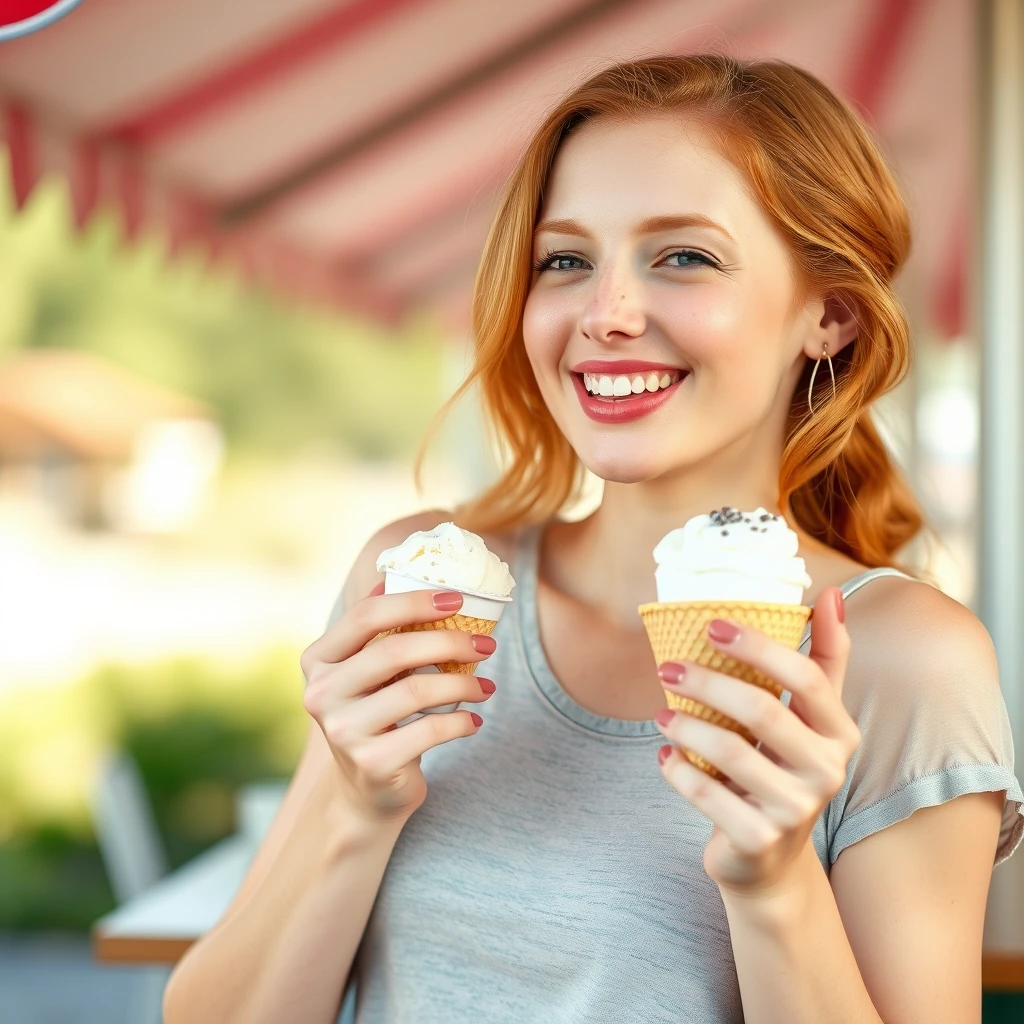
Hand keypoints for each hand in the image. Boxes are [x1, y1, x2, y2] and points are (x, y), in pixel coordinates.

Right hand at [300, 581, 496, 825]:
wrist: (367, 790)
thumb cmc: (377, 715)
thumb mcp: (370, 671)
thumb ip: (381, 630)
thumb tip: (403, 575)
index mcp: (318, 659)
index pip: (366, 616)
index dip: (413, 601)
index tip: (458, 599)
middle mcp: (320, 693)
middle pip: (394, 650)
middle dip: (450, 641)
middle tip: (487, 644)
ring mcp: (342, 730)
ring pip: (416, 690)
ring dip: (464, 684)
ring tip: (486, 687)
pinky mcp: (371, 762)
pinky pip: (429, 730)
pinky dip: (460, 722)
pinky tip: (473, 720)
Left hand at [654, 587, 858, 897]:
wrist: (768, 858)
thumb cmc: (784, 769)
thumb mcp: (810, 718)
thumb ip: (823, 658)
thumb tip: (831, 594)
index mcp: (840, 733)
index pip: (805, 677)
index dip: (758, 646)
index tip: (711, 625)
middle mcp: (827, 772)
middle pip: (763, 710)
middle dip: (707, 682)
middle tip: (666, 668)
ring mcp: (795, 810)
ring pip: (729, 751)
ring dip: (685, 725)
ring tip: (661, 714)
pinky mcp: (757, 838)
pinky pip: (705, 793)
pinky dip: (677, 769)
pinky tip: (665, 754)